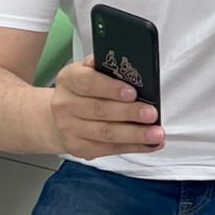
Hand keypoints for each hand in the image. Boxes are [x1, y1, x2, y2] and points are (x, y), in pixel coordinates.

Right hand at [48, 56, 164, 159]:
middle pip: (100, 110)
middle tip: (151, 114)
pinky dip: (133, 147)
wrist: (58, 117)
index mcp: (69, 80)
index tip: (132, 93)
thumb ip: (104, 67)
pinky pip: (110, 149)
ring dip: (134, 134)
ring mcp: (70, 129)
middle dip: (129, 113)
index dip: (111, 88)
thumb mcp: (87, 71)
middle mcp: (65, 105)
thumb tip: (128, 65)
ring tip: (155, 133)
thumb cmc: (81, 91)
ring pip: (106, 133)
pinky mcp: (79, 148)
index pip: (88, 82)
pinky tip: (150, 143)